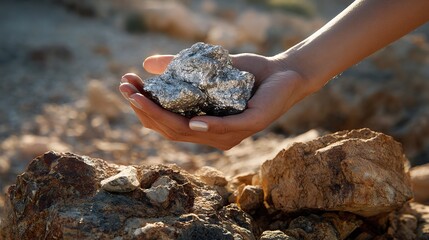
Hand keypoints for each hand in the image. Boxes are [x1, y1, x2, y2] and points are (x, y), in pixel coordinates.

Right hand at [119, 53, 310, 149]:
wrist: (284, 73)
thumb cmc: (246, 74)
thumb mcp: (207, 70)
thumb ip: (178, 68)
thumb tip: (146, 63)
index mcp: (201, 125)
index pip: (166, 124)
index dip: (144, 109)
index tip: (126, 88)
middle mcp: (212, 135)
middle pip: (172, 130)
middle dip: (145, 111)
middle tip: (126, 90)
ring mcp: (231, 134)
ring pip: (191, 132)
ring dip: (165, 117)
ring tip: (142, 98)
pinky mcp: (252, 124)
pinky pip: (226, 129)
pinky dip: (207, 127)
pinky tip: (191, 121)